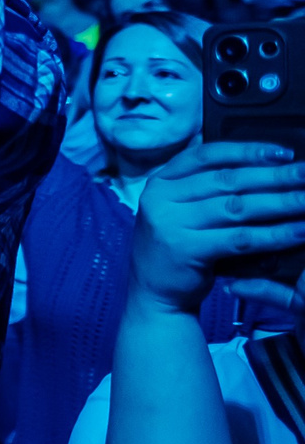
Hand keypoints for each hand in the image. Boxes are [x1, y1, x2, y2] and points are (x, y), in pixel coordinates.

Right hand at [129, 143, 304, 313]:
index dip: (247, 150)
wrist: (153, 292)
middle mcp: (161, 198)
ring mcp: (170, 223)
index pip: (208, 155)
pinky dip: (274, 235)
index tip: (284, 152)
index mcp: (161, 181)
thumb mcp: (181, 210)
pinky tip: (298, 231)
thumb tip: (263, 167)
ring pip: (237, 208)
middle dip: (274, 176)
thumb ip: (206, 189)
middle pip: (228, 180)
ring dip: (280, 203)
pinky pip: (240, 238)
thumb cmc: (178, 246)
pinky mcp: (185, 250)